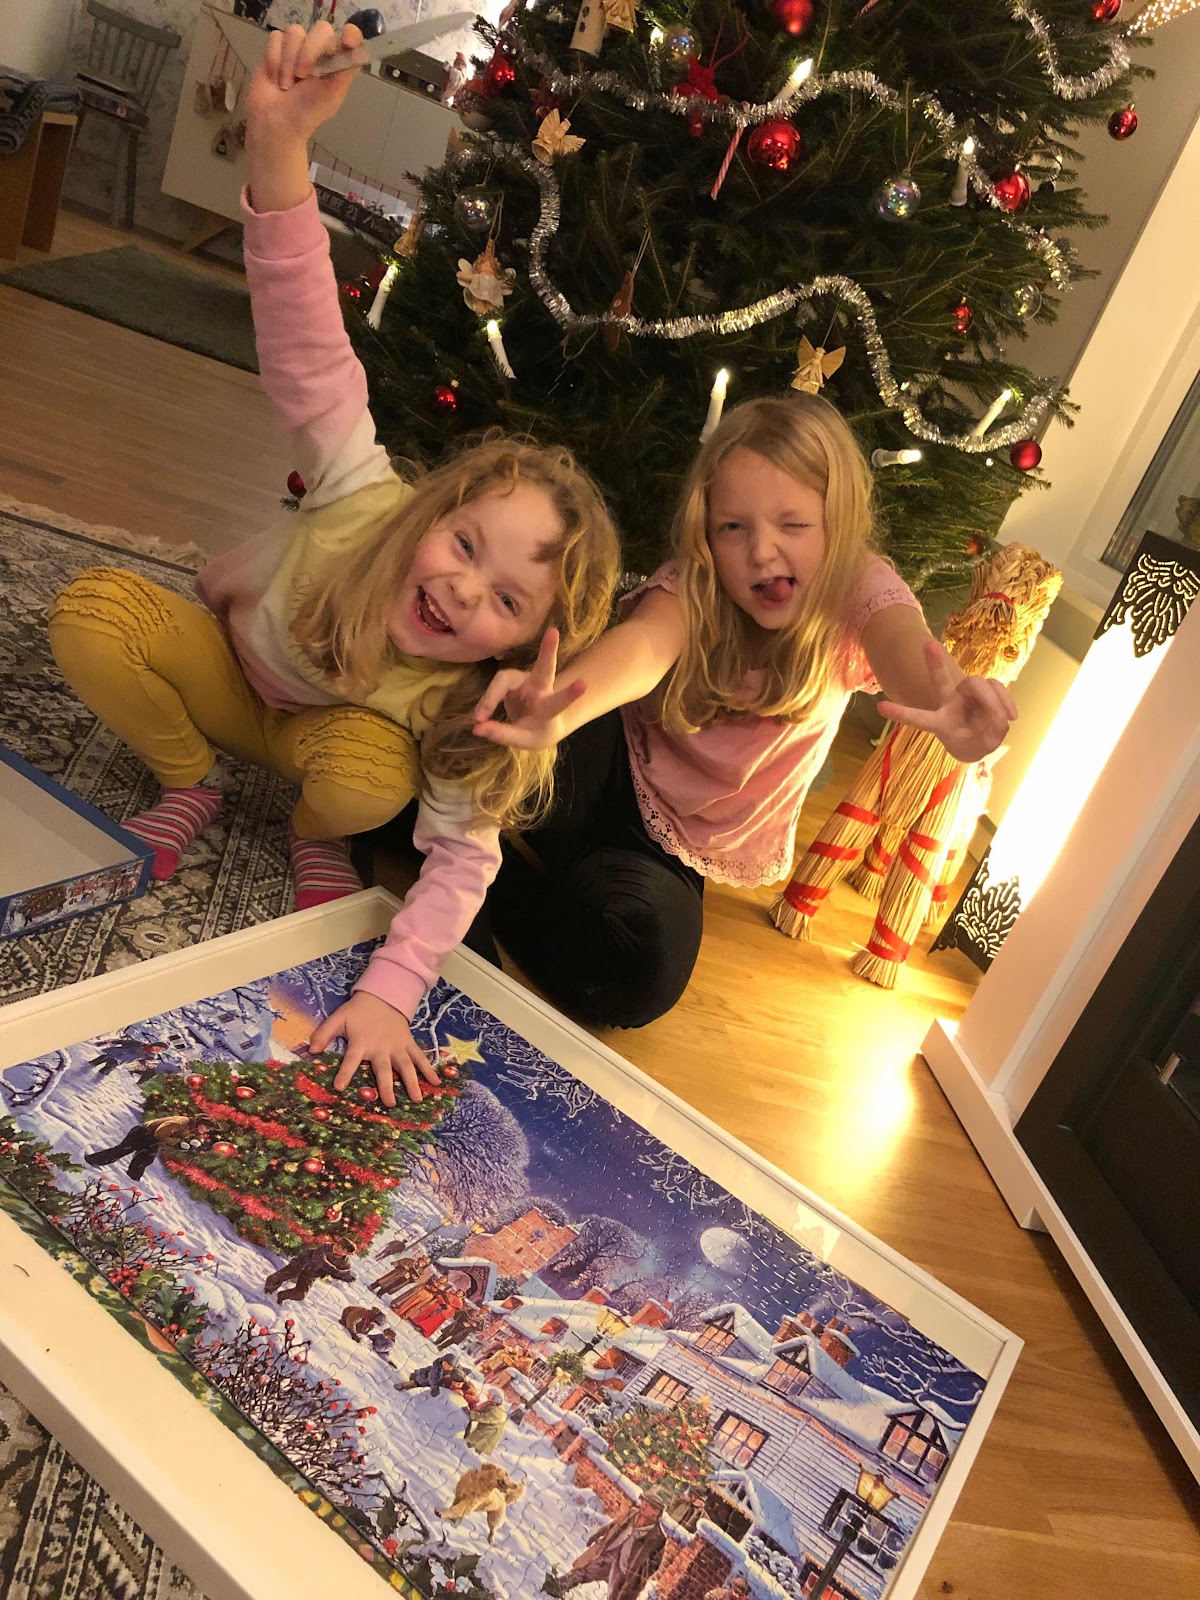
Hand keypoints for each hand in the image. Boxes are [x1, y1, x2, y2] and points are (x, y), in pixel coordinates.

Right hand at [246, 20, 362, 147]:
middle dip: (309, 51)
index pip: (351, 38)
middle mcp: (320, 50)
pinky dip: (275, 59)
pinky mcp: (276, 47)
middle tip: (302, 75)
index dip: (352, 34)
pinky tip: (276, 77)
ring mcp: (298, 47)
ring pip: (295, 32)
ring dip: (289, 60)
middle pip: (321, 29)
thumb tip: (358, 49)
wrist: (277, 122)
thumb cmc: (307, 112)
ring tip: (287, 83)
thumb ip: (345, 71)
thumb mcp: (332, 95)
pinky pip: (276, 38)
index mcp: (337, 62)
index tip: (347, 40)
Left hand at [310, 991, 439, 1108]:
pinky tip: (437, 1083)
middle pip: (384, 1069)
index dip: (345, 1073)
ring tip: (417, 1100)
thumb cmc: (358, 1012)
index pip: (351, 1060)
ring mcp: (397, 1047)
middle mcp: (381, 1047)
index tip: (339, 1087)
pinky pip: (420, 1058)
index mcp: (362, 1042)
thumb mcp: (338, 1019)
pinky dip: (429, 1070)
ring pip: (406, 1066)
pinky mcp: (408, 1044)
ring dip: (412, 1083)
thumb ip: (324, 1034)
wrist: (383, 997)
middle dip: (386, 1086)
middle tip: (389, 1103)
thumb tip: (311, 1050)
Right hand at [472, 628, 585, 749]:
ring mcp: (523, 680)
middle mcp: (540, 688)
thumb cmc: (537, 731)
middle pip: (544, 668)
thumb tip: (477, 728)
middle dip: (548, 651)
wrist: (536, 722)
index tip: (584, 684)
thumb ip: (503, 735)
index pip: (560, 701)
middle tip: (554, 632)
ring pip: (504, 680)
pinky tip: (479, 718)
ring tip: (478, 719)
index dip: (570, 694)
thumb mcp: (524, 741)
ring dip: (490, 699)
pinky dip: (485, 703)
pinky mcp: (509, 680)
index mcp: (550, 707)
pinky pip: (493, 689)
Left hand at [877, 639, 1016, 762]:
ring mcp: (966, 693)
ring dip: (995, 702)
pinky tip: (1013, 716)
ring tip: (1005, 721)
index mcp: (938, 721)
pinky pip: (996, 685)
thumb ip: (988, 734)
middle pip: (947, 683)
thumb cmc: (971, 743)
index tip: (879, 708)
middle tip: (994, 716)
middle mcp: (948, 701)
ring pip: (978, 683)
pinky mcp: (984, 689)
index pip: (917, 717)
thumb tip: (1001, 716)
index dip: (900, 713)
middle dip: (961, 684)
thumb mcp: (977, 747)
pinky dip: (1006, 700)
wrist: (980, 738)